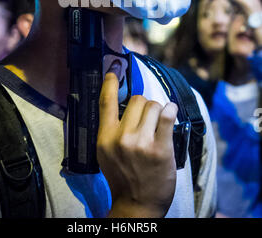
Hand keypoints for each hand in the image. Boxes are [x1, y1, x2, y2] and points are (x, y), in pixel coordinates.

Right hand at [97, 63, 177, 217]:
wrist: (137, 204)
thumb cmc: (122, 176)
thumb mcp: (107, 153)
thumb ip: (112, 129)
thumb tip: (124, 105)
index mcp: (105, 138)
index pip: (105, 103)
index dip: (109, 84)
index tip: (113, 72)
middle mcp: (121, 137)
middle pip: (137, 100)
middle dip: (145, 105)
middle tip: (148, 119)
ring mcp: (141, 143)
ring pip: (154, 105)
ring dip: (159, 111)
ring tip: (159, 124)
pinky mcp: (160, 148)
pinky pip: (168, 115)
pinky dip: (171, 110)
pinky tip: (172, 111)